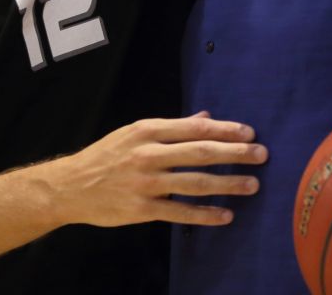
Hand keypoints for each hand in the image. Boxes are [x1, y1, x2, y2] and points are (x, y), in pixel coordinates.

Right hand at [48, 112, 265, 227]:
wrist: (70, 186)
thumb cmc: (105, 156)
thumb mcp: (134, 133)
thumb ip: (172, 127)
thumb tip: (205, 117)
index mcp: (147, 131)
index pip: (194, 128)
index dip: (225, 130)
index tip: (249, 132)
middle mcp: (148, 154)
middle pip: (200, 152)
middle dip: (234, 154)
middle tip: (261, 154)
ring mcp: (145, 183)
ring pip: (195, 183)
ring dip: (227, 184)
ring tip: (252, 185)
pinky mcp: (142, 209)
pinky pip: (180, 212)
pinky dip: (205, 214)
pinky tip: (226, 215)